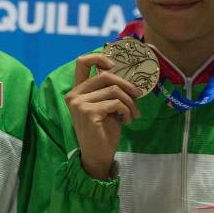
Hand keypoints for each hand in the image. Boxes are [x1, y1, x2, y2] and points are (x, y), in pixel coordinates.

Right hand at [66, 53, 142, 178]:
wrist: (98, 155)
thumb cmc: (103, 131)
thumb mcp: (107, 106)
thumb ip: (109, 90)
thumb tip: (128, 75)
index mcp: (77, 90)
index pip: (82, 62)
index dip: (99, 57)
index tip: (115, 64)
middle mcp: (74, 95)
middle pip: (105, 75)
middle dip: (127, 85)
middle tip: (139, 95)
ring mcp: (79, 103)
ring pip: (114, 90)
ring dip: (130, 102)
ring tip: (133, 114)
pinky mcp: (88, 112)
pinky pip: (116, 103)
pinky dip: (127, 111)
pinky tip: (127, 120)